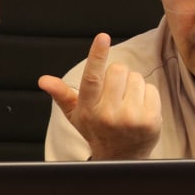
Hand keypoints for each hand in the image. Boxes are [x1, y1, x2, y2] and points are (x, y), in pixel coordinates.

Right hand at [39, 32, 162, 159]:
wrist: (121, 157)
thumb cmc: (98, 130)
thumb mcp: (76, 114)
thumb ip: (61, 94)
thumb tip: (43, 80)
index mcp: (89, 109)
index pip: (92, 78)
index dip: (97, 55)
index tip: (102, 37)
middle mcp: (109, 115)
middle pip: (118, 70)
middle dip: (118, 75)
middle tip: (115, 92)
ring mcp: (131, 118)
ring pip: (136, 78)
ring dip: (133, 85)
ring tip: (127, 103)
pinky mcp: (150, 120)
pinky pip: (151, 89)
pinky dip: (147, 95)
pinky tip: (140, 109)